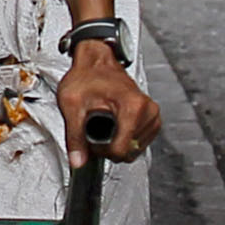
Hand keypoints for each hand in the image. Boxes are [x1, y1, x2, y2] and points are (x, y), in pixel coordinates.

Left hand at [61, 40, 159, 159]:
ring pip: (135, 149)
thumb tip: (78, 161)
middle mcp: (148, 111)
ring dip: (117, 144)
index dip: (101, 151)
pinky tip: (115, 126)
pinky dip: (126, 140)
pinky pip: (140, 143)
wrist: (96, 62)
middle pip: (129, 152)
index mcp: (133, 107)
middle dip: (109, 147)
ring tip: (105, 124)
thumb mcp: (72, 105)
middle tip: (95, 128)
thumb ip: (74, 136)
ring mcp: (153, 115)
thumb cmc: (86, 77)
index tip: (90, 139)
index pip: (121, 150)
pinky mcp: (152, 119)